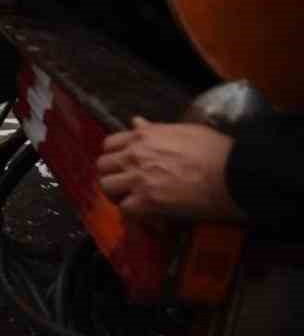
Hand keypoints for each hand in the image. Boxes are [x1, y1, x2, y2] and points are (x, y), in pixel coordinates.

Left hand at [96, 116, 243, 220]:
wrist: (232, 173)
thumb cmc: (215, 149)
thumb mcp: (184, 130)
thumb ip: (155, 129)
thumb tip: (136, 121)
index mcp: (143, 136)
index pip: (109, 144)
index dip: (115, 155)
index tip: (123, 164)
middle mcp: (134, 155)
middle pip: (103, 166)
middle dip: (112, 175)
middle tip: (125, 184)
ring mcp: (138, 178)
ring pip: (107, 187)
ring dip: (118, 194)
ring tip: (132, 199)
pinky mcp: (148, 201)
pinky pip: (126, 209)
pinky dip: (134, 213)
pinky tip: (147, 213)